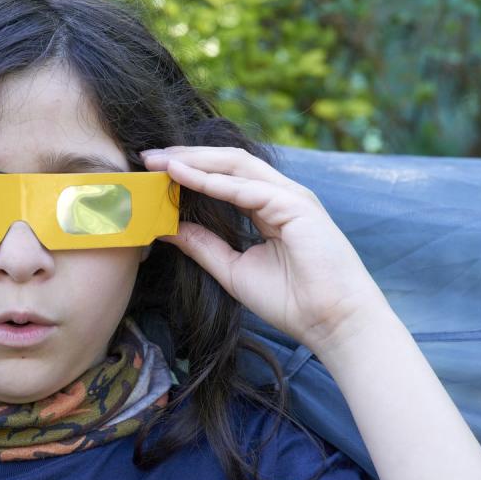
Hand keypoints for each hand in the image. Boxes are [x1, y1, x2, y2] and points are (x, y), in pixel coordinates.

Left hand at [141, 145, 392, 352]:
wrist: (332, 322)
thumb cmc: (291, 301)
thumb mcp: (233, 270)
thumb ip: (203, 246)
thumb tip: (167, 229)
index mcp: (269, 207)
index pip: (223, 176)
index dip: (189, 170)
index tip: (153, 172)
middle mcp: (281, 195)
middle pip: (227, 162)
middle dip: (187, 156)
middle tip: (148, 157)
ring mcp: (291, 197)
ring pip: (236, 165)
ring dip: (195, 161)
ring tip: (160, 161)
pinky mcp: (297, 206)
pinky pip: (247, 189)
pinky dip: (212, 182)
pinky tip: (183, 177)